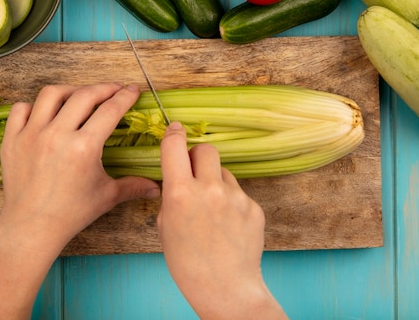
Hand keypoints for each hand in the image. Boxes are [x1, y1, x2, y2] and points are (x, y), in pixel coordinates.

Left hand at [0, 83, 159, 319]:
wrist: (31, 227)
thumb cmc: (71, 214)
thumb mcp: (106, 196)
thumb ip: (133, 186)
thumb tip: (156, 186)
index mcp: (84, 147)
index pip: (110, 110)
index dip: (125, 97)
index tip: (132, 90)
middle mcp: (57, 135)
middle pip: (84, 95)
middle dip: (103, 88)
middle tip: (113, 90)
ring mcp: (31, 134)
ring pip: (51, 94)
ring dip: (70, 90)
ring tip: (80, 96)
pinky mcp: (12, 139)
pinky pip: (21, 109)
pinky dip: (34, 106)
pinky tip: (47, 113)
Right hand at [157, 122, 287, 319]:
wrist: (225, 288)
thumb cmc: (188, 264)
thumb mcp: (165, 227)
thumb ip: (171, 197)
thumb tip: (178, 179)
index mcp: (180, 194)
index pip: (174, 145)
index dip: (173, 134)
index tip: (175, 130)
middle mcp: (209, 189)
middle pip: (206, 149)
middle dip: (197, 156)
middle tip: (194, 173)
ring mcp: (235, 197)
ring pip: (224, 171)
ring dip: (215, 181)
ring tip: (212, 210)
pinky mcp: (254, 207)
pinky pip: (239, 192)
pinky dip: (231, 202)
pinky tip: (228, 225)